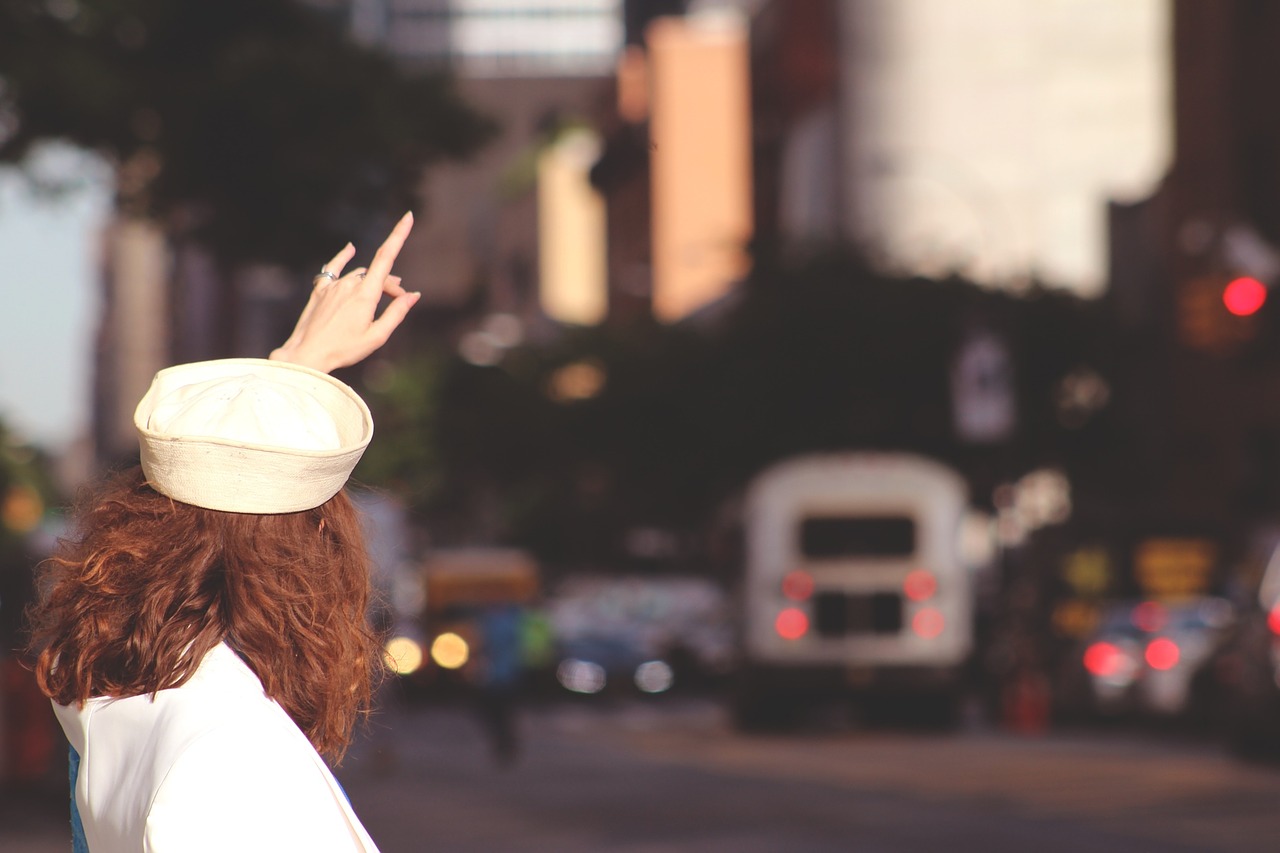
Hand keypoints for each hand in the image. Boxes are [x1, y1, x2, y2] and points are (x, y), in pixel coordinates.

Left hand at [270, 212, 420, 372]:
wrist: (307, 354)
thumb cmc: (344, 350)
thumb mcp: (377, 336)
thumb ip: (397, 313)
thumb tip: (413, 295)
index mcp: (366, 295)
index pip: (386, 258)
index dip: (398, 235)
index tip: (408, 216)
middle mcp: (350, 284)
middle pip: (377, 274)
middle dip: (391, 284)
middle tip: (398, 300)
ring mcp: (333, 286)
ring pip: (359, 275)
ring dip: (372, 282)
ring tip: (376, 300)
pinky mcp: (320, 290)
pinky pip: (334, 268)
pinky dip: (344, 257)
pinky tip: (350, 248)